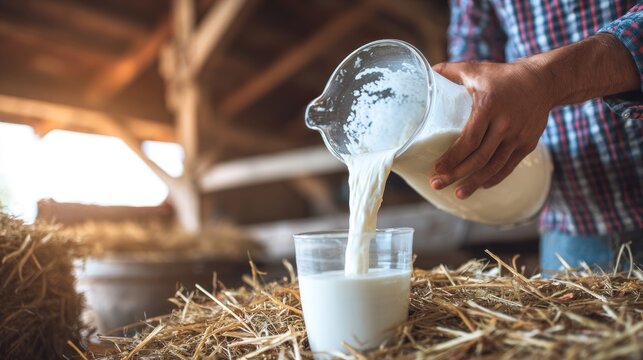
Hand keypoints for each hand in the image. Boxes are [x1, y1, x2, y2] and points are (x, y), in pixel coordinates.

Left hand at [429, 60, 552, 198]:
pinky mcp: (528, 144)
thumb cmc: (503, 76)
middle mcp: (505, 124)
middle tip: (437, 184)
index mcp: (489, 107)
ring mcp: (518, 136)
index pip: (469, 140)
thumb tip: (427, 72)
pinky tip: (480, 185)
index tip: (437, 168)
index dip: (452, 157)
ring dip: (474, 183)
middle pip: (479, 158)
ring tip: (457, 193)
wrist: (543, 81)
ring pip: (494, 166)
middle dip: (456, 174)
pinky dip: (494, 178)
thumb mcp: (476, 69)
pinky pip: (509, 166)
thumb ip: (450, 71)